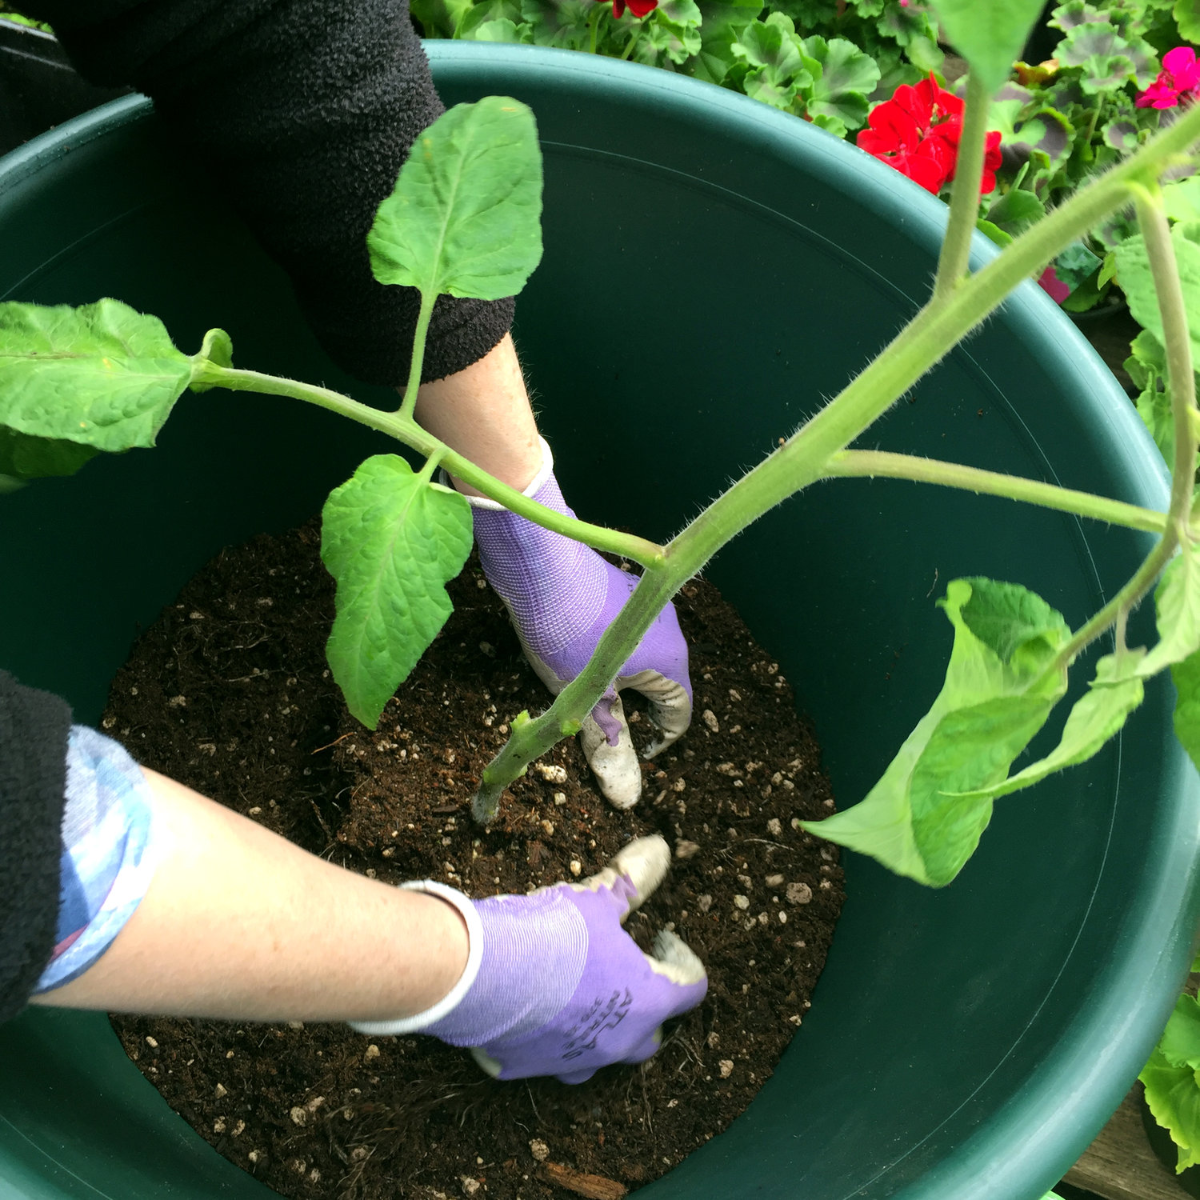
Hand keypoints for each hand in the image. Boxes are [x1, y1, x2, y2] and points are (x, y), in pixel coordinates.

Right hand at [350, 836, 706, 1082]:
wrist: (481, 972)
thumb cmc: (552, 934)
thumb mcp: (597, 899)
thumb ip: (631, 881)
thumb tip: (660, 850)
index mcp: (646, 1002)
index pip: (692, 989)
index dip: (684, 960)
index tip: (664, 938)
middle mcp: (617, 1043)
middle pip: (652, 1035)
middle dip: (648, 1004)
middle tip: (629, 970)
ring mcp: (574, 1061)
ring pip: (603, 1055)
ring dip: (603, 1030)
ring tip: (585, 995)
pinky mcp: (531, 1069)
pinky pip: (550, 1059)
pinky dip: (551, 1039)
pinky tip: (538, 1012)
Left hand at [465, 441, 691, 807]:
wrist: (542, 564)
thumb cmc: (566, 633)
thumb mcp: (583, 696)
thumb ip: (608, 738)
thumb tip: (626, 787)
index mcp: (672, 661)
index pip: (679, 713)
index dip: (658, 739)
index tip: (628, 746)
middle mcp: (671, 630)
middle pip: (662, 682)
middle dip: (634, 706)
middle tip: (597, 717)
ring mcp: (649, 604)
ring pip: (643, 654)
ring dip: (619, 675)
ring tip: (579, 683)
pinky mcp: (625, 586)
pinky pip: (628, 629)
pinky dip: (610, 648)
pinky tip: (574, 648)